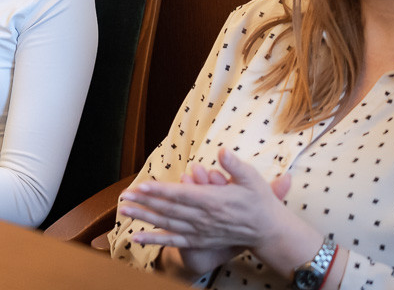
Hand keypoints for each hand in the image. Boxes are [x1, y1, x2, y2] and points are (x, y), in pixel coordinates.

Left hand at [121, 149, 293, 268]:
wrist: (269, 232)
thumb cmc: (260, 202)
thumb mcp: (253, 179)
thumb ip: (235, 166)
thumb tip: (222, 151)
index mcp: (213, 201)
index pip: (182, 195)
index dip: (161, 191)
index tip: (142, 186)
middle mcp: (203, 218)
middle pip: (169, 210)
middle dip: (145, 202)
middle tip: (124, 196)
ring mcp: (201, 232)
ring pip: (167, 224)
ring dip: (145, 218)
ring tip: (125, 210)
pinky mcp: (200, 241)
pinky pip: (174, 241)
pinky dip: (155, 240)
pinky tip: (137, 238)